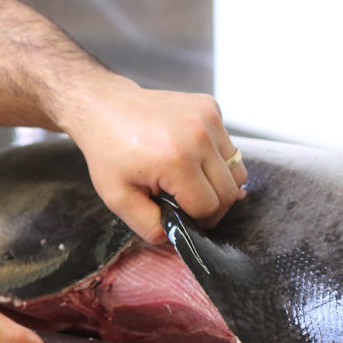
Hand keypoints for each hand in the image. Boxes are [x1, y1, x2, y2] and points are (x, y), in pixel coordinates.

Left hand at [67, 78, 246, 242]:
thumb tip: (174, 236)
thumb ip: (148, 225)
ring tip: (188, 181)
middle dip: (211, 206)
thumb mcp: (118, 197)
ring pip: (236, 170)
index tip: (179, 215)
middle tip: (187, 205)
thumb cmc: (109, 152)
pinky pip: (228, 146)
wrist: (105, 108)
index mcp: (177, 160)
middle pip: (229, 191)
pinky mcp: (210, 106)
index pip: (208, 207)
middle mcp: (199, 136)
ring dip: (217, 183)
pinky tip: (188, 155)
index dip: (195, 219)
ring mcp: (208, 117)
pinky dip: (214, 158)